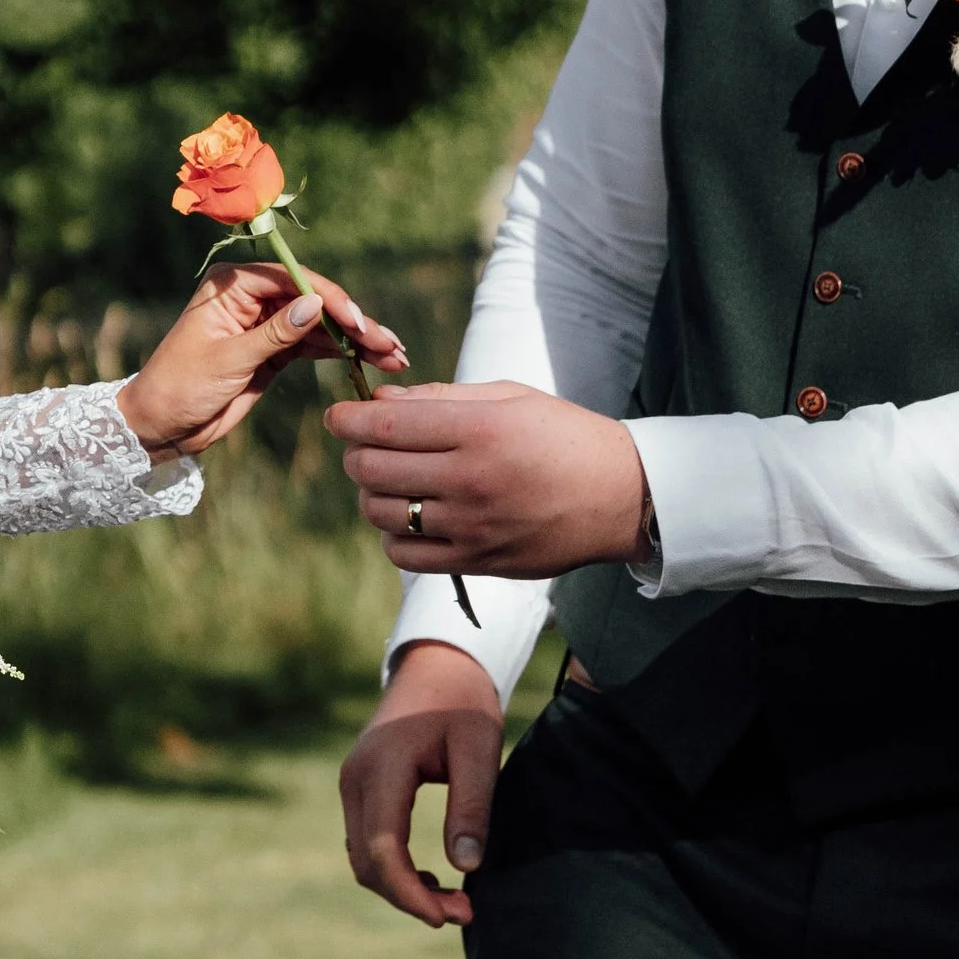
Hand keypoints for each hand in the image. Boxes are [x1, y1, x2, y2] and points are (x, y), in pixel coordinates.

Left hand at [117, 262, 408, 459]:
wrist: (160, 426)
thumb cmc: (181, 387)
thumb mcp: (228, 360)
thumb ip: (275, 334)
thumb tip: (316, 305)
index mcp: (233, 285)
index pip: (293, 281)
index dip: (331, 300)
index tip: (358, 323)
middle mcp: (252, 297)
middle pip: (314, 301)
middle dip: (354, 322)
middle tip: (390, 344)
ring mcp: (265, 324)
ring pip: (320, 325)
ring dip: (356, 340)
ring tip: (394, 356)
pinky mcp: (273, 351)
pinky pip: (314, 346)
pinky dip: (342, 354)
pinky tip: (371, 362)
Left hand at [329, 377, 651, 577]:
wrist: (621, 497)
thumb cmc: (564, 436)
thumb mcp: (509, 398)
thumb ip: (440, 398)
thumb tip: (379, 401)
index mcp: (479, 430)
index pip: (387, 425)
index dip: (349, 420)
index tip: (337, 417)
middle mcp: (470, 479)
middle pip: (374, 469)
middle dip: (355, 453)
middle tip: (363, 445)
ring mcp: (472, 525)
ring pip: (382, 513)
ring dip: (370, 494)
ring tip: (386, 481)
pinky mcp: (477, 561)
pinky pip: (404, 554)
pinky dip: (392, 535)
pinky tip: (408, 516)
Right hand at [338, 640, 503, 927]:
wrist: (437, 663)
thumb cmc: (463, 700)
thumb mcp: (479, 747)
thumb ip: (472, 806)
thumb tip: (465, 867)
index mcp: (383, 767)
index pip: (384, 850)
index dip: (411, 893)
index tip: (452, 915)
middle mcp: (355, 778)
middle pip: (367, 863)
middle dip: (410, 897)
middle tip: (464, 912)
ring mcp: (352, 782)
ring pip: (362, 857)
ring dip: (400, 887)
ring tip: (453, 899)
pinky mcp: (359, 787)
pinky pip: (365, 842)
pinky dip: (392, 869)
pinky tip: (430, 877)